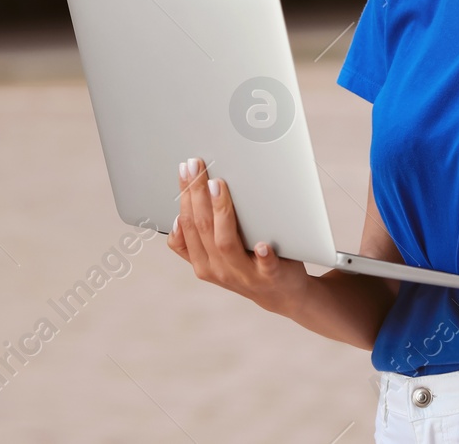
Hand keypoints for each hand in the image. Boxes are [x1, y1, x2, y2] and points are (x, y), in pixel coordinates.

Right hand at [168, 157, 308, 313]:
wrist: (281, 293)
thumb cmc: (247, 265)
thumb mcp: (215, 257)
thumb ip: (195, 242)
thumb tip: (177, 217)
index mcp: (202, 263)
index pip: (185, 226)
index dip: (183, 196)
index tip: (185, 170)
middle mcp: (218, 269)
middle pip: (202, 227)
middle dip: (196, 193)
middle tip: (197, 165)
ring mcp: (244, 274)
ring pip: (225, 242)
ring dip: (220, 212)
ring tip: (218, 186)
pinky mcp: (270, 276)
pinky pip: (265, 266)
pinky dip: (263, 255)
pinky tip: (263, 244)